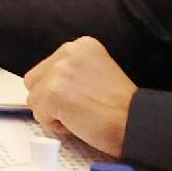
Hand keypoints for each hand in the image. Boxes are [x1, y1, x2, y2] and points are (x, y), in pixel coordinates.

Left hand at [31, 38, 141, 159]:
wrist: (136, 123)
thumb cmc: (122, 107)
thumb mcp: (98, 72)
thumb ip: (72, 71)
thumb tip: (47, 84)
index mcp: (81, 46)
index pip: (47, 67)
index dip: (59, 88)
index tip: (80, 97)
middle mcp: (68, 52)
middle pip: (35, 80)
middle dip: (49, 98)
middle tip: (78, 108)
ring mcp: (59, 72)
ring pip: (34, 98)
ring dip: (52, 112)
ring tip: (80, 115)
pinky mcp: (53, 93)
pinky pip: (39, 114)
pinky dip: (54, 124)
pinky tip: (78, 123)